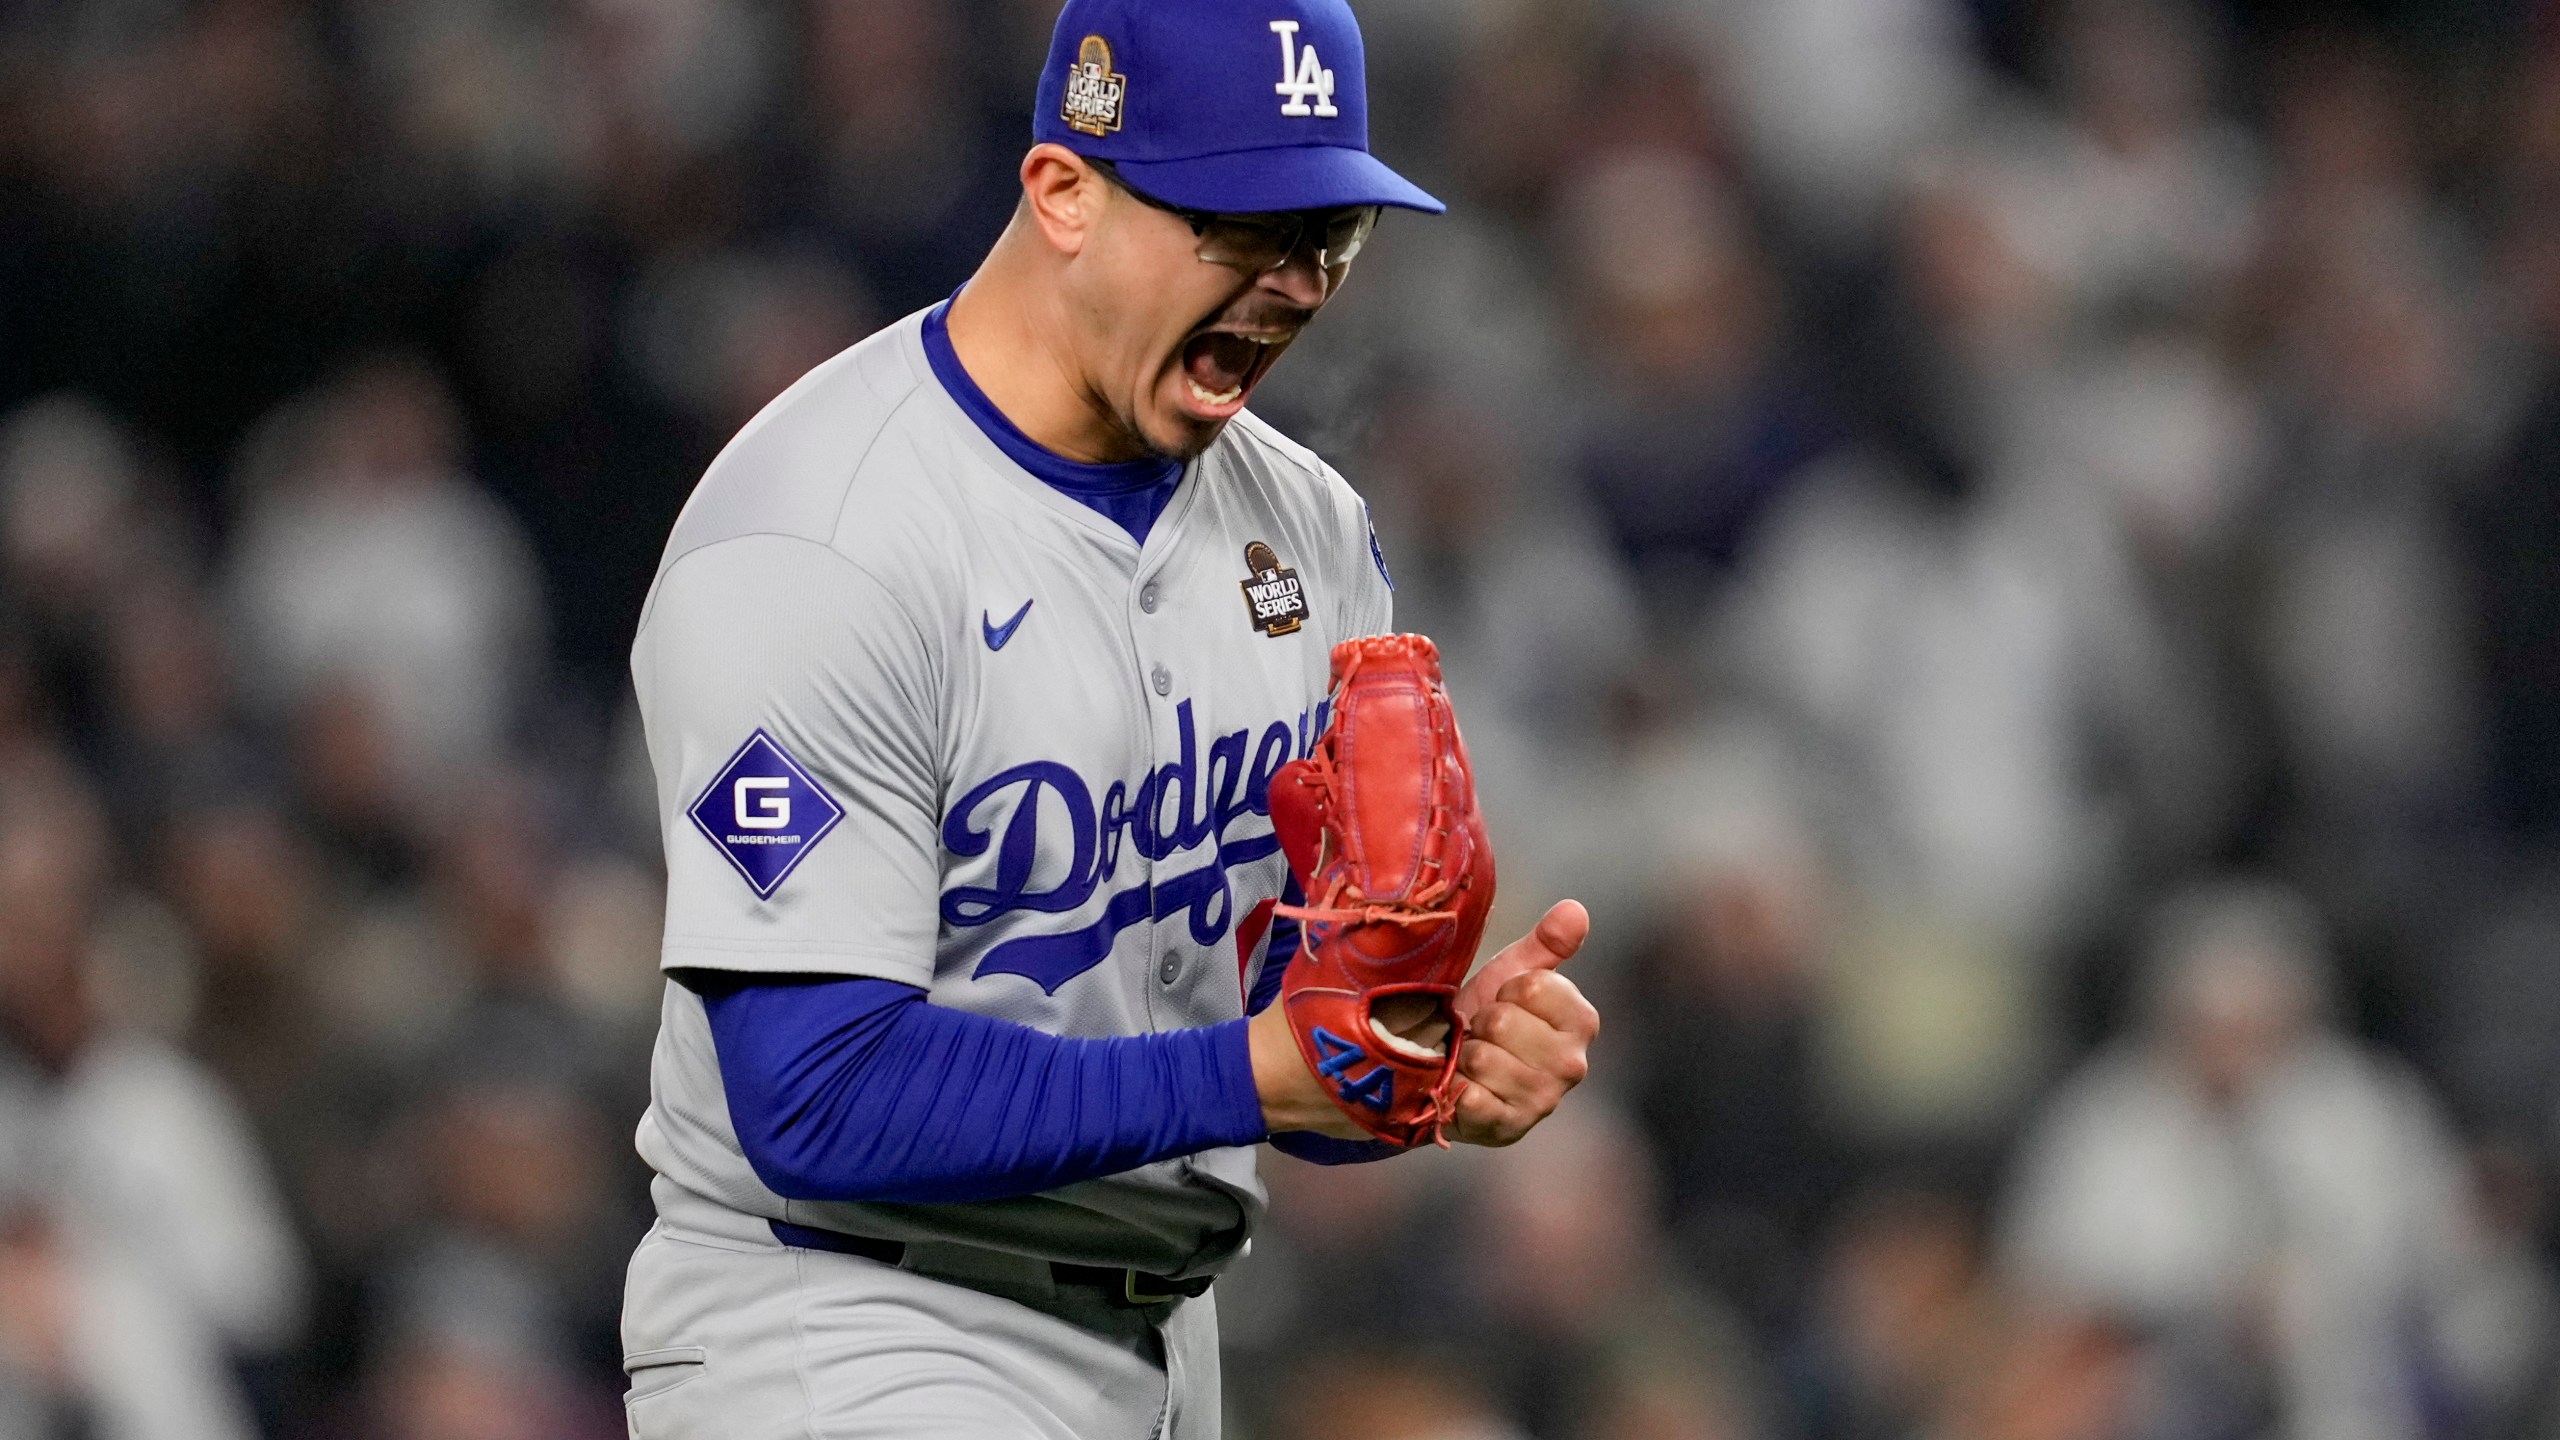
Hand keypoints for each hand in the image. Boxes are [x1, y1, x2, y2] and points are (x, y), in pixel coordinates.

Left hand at [1445, 900, 1595, 1146]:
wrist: (1442, 1067)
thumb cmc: (1481, 1017)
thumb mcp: (1509, 975)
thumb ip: (1545, 943)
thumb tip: (1576, 909)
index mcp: (1581, 1021)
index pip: (1534, 986)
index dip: (1505, 989)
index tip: (1502, 1001)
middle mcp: (1572, 1065)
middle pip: (1504, 1021)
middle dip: (1482, 1023)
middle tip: (1481, 1034)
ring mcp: (1542, 1102)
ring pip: (1485, 1058)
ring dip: (1465, 1056)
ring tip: (1470, 1060)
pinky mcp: (1508, 1130)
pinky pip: (1472, 1098)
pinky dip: (1455, 1090)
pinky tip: (1462, 1089)